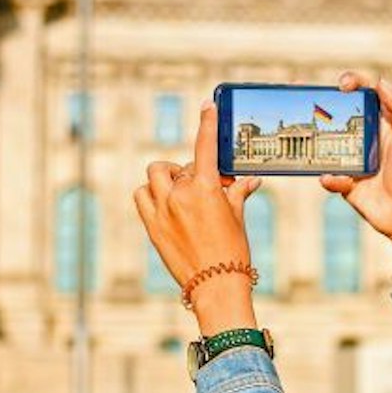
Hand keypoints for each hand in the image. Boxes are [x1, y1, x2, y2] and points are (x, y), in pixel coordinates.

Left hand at [133, 99, 264, 333]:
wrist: (215, 287)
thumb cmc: (233, 254)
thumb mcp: (237, 218)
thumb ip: (237, 193)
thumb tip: (249, 181)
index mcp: (205, 189)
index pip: (205, 146)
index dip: (207, 122)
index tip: (207, 105)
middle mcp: (179, 195)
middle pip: (180, 166)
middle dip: (192, 171)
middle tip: (207, 187)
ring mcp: (162, 210)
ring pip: (155, 176)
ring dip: (167, 178)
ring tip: (181, 192)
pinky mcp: (151, 226)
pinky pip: (142, 196)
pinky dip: (151, 194)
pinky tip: (166, 204)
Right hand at [320, 72, 391, 266]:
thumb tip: (381, 83)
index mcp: (381, 123)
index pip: (365, 94)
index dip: (353, 82)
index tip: (342, 84)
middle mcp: (363, 137)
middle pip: (337, 112)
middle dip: (318, 99)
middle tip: (301, 90)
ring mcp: (349, 158)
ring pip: (325, 141)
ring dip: (311, 135)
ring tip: (300, 130)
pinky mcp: (342, 180)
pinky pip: (328, 175)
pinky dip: (329, 177)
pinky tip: (333, 178)